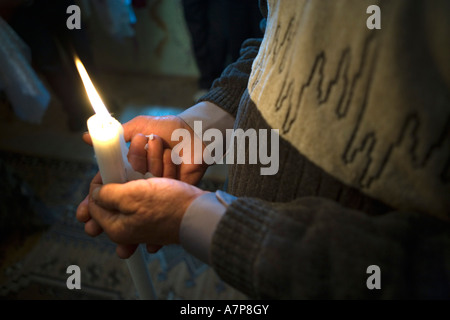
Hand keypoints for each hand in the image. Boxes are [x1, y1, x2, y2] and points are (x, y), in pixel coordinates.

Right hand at [77, 113, 208, 257]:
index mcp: (132, 166)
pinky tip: (150, 245)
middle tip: (92, 231)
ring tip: (129, 229)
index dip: (94, 200)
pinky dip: (157, 235)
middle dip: (105, 221)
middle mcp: (142, 182)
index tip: (83, 213)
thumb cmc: (170, 127)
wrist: (198, 132)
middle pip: (120, 206)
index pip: (108, 186)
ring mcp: (157, 192)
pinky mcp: (173, 198)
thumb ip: (117, 135)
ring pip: (139, 213)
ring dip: (132, 224)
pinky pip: (163, 218)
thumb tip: (85, 138)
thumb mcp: (140, 127)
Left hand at [77, 173, 206, 257]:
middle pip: (111, 199)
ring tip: (151, 172)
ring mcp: (142, 223)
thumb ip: (106, 194)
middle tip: (132, 169)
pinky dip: (149, 185)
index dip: (99, 182)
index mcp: (115, 227)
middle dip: (120, 180)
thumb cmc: (169, 205)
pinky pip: (145, 197)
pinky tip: (157, 178)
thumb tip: (93, 193)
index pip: (93, 203)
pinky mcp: (155, 217)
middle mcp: (126, 229)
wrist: (200, 213)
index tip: (111, 167)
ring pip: (129, 196)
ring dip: (136, 180)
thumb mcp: (131, 196)